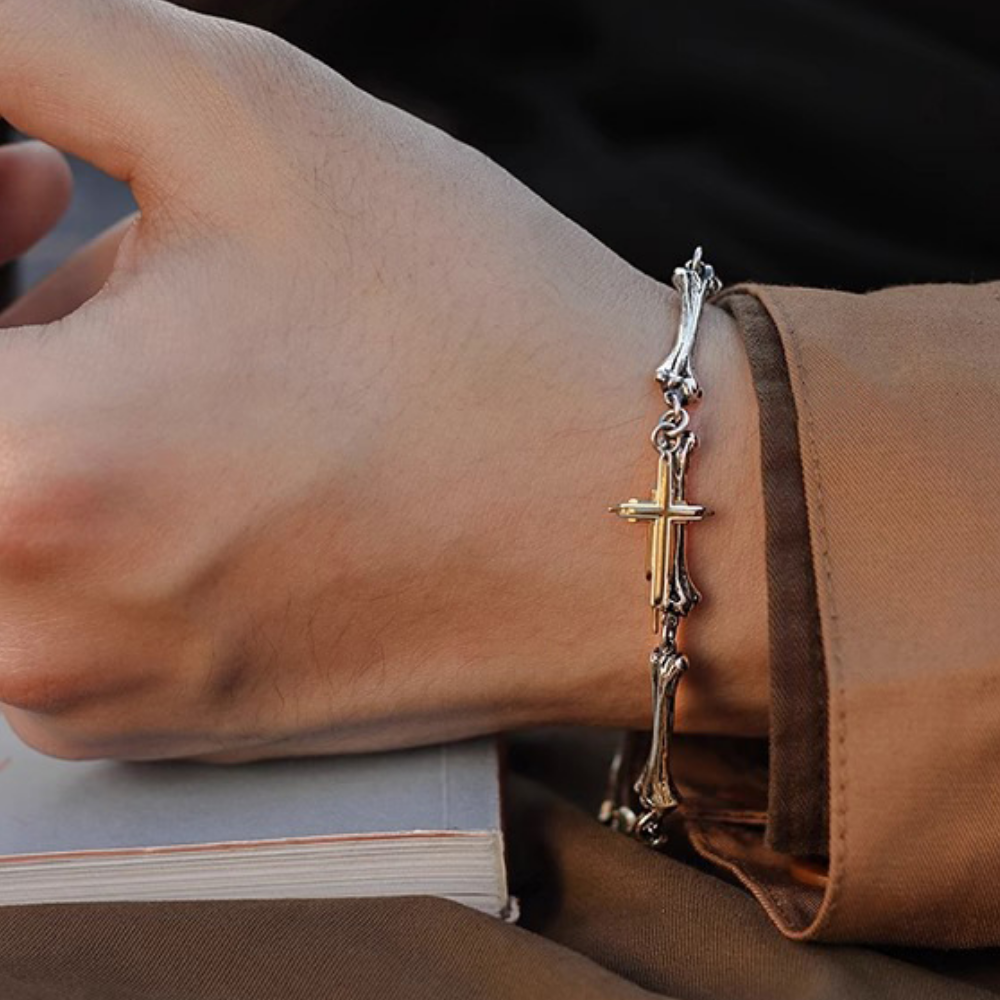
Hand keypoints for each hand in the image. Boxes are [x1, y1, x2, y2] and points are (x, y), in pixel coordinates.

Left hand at [0, 0, 766, 760]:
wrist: (638, 517)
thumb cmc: (477, 330)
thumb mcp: (240, 114)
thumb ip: (24, 44)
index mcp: (30, 479)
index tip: (24, 173)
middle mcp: (31, 632)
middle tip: (61, 204)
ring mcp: (91, 700)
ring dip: (39, 395)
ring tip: (172, 330)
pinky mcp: (161, 729)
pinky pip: (53, 591)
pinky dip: (90, 496)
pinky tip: (208, 441)